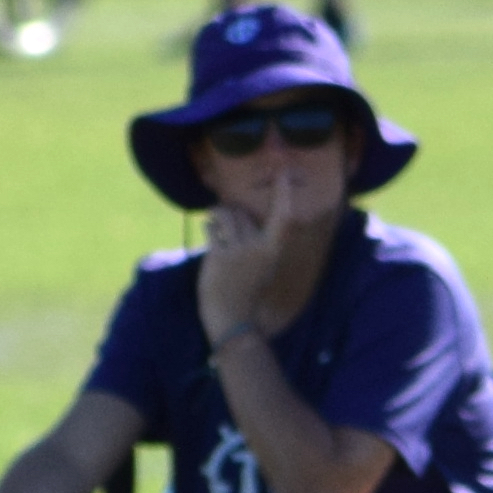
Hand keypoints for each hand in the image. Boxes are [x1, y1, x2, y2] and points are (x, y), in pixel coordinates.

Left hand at [196, 199, 278, 337]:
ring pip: (225, 215)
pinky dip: (209, 227)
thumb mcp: (262, 266)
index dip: (283, 194)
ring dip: (217, 215)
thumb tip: (238, 214)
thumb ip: (256, 241)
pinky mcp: (218, 256)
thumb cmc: (246, 292)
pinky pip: (211, 228)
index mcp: (272, 250)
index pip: (282, 216)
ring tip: (217, 225)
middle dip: (232, 211)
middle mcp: (257, 247)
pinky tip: (211, 232)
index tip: (282, 173)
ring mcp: (237, 251)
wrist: (232, 319)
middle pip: (242, 211)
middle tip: (227, 221)